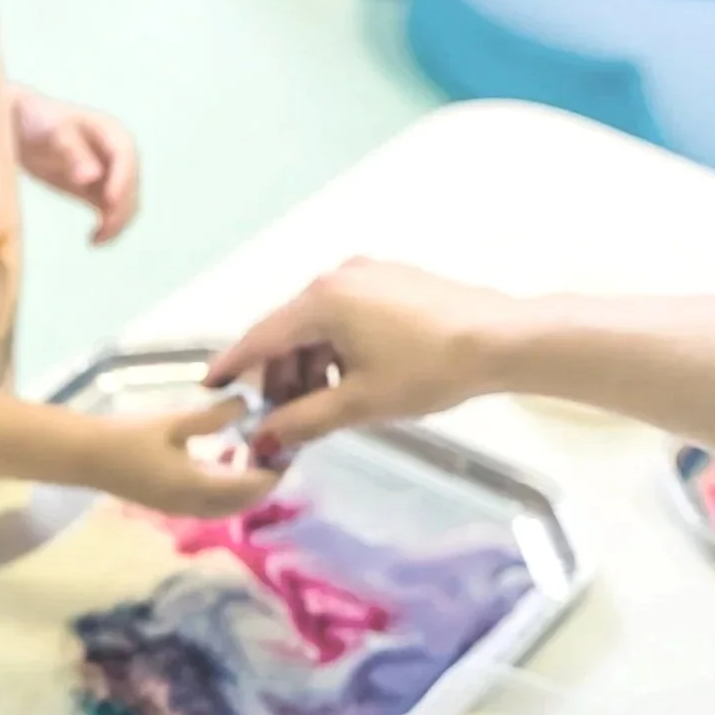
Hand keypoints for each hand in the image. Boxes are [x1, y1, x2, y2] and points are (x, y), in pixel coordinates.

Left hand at [15, 92, 139, 243]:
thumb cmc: (37, 121)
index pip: (125, 157)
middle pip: (129, 184)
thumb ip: (72, 152)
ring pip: (125, 203)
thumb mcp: (52, 133)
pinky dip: (107, 227)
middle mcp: (118, 154)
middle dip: (120, 208)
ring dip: (116, 223)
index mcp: (112, 133)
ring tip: (95, 241)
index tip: (110, 202)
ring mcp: (110, 174)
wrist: (22, 127)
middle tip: (102, 232)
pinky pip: (110, 212)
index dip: (121, 180)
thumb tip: (91, 177)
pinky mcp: (97, 191)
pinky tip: (92, 240)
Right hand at [82, 400, 280, 516]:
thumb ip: (214, 416)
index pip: (250, 487)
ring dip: (246, 488)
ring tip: (257, 457)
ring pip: (227, 507)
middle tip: (279, 453)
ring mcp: (179, 508)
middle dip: (265, 483)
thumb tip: (249, 403)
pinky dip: (228, 489)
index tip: (290, 447)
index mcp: (197, 487)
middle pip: (243, 503)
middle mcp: (192, 506)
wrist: (84, 456)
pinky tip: (227, 461)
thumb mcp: (174, 422)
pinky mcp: (168, 503)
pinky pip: (211, 503)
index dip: (274, 471)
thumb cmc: (126, 437)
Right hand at [204, 259, 539, 456]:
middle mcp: (338, 278)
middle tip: (275, 417)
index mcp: (321, 301)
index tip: (209, 387)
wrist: (506, 340)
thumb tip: (264, 440)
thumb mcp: (359, 403)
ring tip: (318, 406)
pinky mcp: (394, 281)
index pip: (260, 338)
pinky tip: (349, 380)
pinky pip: (347, 316)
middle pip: (289, 331)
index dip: (233, 367)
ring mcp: (369, 275)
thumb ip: (303, 421)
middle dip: (279, 376)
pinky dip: (337, 348)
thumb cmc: (429, 370)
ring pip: (319, 325)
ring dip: (310, 365)